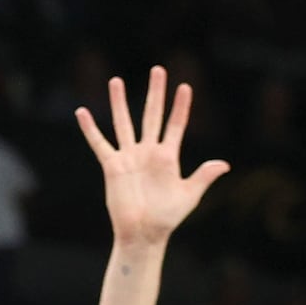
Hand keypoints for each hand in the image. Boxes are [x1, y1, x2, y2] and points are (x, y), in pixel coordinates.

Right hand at [75, 66, 228, 245]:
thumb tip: (223, 164)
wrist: (143, 234)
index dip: (181, 107)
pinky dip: (90, 129)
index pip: (175, 125)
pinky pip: (99, 144)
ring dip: (120, 102)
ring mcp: (129, 157)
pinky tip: (82, 112)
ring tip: (116, 80)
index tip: (185, 87)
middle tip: (158, 70)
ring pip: (124, 123)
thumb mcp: (189, 196)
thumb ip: (203, 177)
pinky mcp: (112, 166)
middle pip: (151, 114)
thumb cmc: (167, 218)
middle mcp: (148, 152)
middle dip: (155, 93)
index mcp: (168, 156)